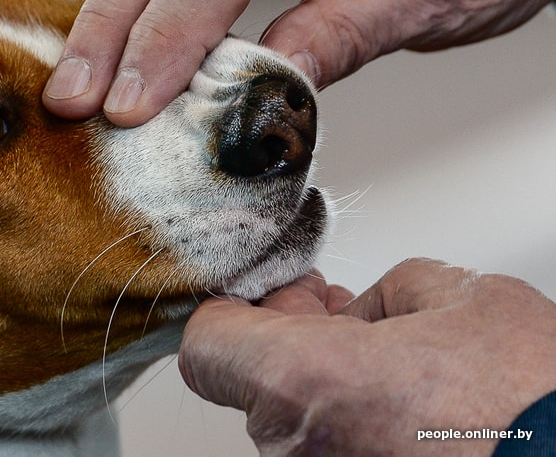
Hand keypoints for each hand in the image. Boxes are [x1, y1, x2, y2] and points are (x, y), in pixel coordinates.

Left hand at [180, 259, 555, 454]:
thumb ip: (383, 292)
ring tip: (388, 354)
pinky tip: (401, 399)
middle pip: (254, 376)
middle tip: (334, 304)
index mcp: (300, 380)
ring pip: (295, 416)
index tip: (265, 287)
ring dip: (326, 378)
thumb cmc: (531, 404)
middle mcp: (295, 446)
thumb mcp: (459, 297)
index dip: (233, 305)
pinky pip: (326, 446)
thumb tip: (362, 313)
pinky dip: (350, 419)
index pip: (205, 343)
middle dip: (292, 333)